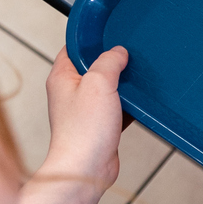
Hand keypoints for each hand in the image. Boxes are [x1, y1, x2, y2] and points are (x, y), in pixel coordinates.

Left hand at [41, 47, 126, 196]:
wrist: (87, 169)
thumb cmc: (83, 131)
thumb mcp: (98, 83)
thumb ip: (109, 62)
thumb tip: (118, 52)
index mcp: (62, 77)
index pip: (74, 47)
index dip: (92, 39)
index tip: (110, 34)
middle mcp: (71, 92)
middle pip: (94, 67)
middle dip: (113, 62)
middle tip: (130, 57)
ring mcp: (85, 109)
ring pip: (108, 87)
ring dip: (123, 85)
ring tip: (137, 79)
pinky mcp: (100, 125)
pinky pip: (117, 107)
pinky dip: (128, 104)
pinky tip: (140, 103)